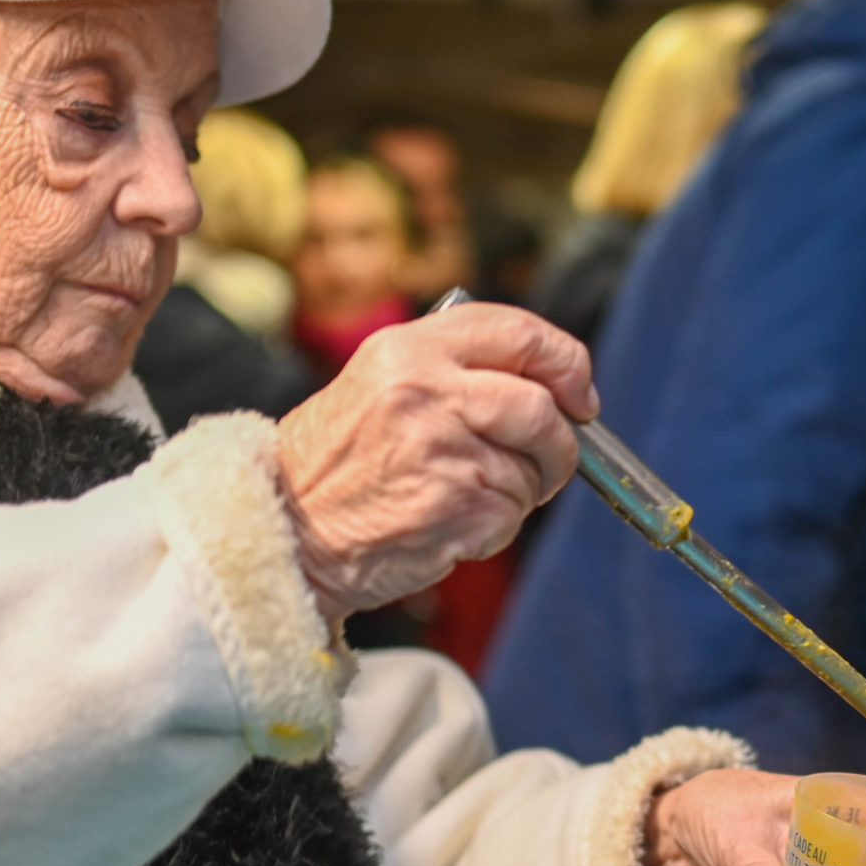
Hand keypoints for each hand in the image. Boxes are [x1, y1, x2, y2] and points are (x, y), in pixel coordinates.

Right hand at [277, 305, 592, 620]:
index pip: (518, 333)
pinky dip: (495, 527)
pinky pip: (512, 516)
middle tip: (550, 462)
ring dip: (520, 491)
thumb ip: (453, 370)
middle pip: (541, 406)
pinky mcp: (457, 509)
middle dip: (561, 442)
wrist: (285, 532)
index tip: (579, 393)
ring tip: (466, 496)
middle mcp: (426, 393)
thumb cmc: (334, 465)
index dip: (565, 362)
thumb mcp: (377, 385)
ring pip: (532, 469)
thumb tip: (548, 383)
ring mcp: (444, 452)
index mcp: (407, 351)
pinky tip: (449, 525)